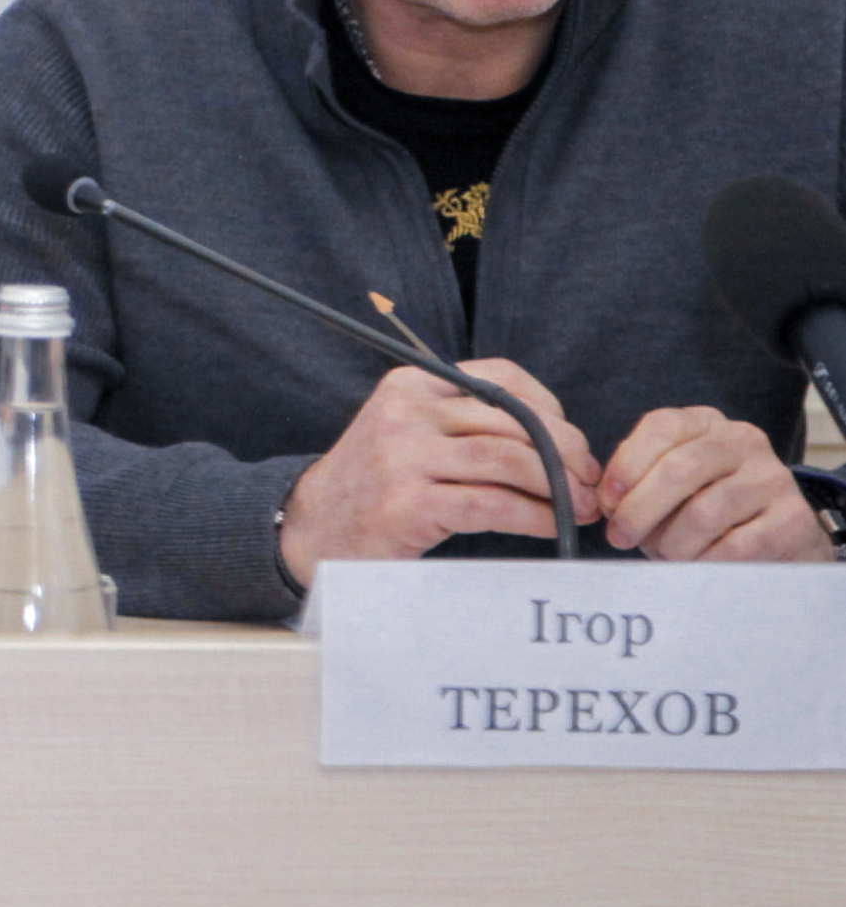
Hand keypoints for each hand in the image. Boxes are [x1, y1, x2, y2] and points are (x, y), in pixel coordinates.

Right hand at [280, 358, 603, 582]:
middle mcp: (405, 413)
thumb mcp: (409, 432)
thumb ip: (466, 422)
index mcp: (410, 386)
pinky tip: (552, 527)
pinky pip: (493, 505)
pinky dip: (535, 517)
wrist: (314, 527)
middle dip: (568, 452)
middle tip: (592, 482)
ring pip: (509, 461)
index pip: (501, 379)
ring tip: (582, 508)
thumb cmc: (378, 483)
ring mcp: (403, 458)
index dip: (552, 409)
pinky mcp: (408, 504)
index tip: (574, 443)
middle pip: (514, 421)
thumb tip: (561, 440)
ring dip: (559, 488)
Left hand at [597, 407, 835, 562]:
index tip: (606, 503)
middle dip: (639, 510)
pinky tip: (698, 565)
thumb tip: (606, 504)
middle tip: (621, 538)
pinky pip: (733, 546)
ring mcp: (772, 477)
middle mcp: (743, 441)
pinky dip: (704, 562)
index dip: (626, 466)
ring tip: (666, 555)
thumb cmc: (708, 509)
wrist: (780, 538)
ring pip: (703, 513)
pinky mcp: (791, 519)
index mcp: (706, 423)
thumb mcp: (672, 483)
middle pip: (679, 469)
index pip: (661, 427)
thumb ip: (638, 481)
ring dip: (671, 544)